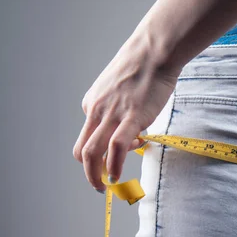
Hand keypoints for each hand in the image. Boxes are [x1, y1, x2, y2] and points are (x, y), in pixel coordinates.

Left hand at [73, 28, 181, 192]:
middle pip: (82, 150)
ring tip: (106, 186)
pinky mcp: (130, 118)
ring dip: (95, 175)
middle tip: (99, 184)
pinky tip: (116, 176)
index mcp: (92, 103)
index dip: (104, 149)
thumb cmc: (144, 65)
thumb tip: (132, 126)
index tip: (129, 146)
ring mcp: (112, 115)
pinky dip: (113, 167)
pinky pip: (115, 149)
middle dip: (88, 172)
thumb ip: (120, 106)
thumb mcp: (120, 86)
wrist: (155, 51)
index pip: (89, 135)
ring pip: (91, 153)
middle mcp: (96, 111)